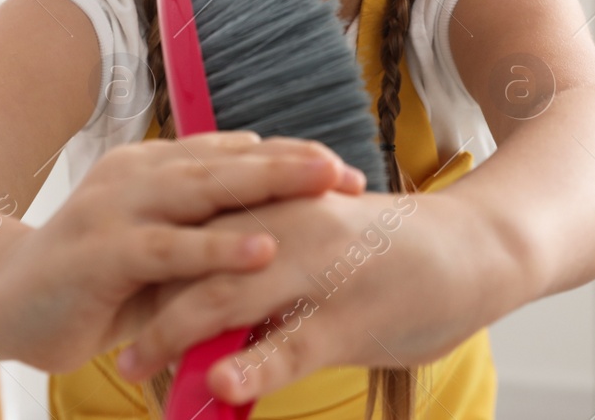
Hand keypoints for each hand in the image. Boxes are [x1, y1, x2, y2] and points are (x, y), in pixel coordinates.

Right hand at [0, 132, 366, 371]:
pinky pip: (170, 248)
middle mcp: (138, 176)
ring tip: (324, 186)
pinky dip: (219, 247)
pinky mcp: (102, 252)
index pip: (232, 155)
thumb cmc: (84, 282)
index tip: (344, 169)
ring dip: (269, 186)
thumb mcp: (151, 250)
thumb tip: (268, 225)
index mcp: (152, 169)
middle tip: (349, 171)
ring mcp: (117, 209)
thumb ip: (198, 233)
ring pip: (206, 191)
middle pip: (229, 162)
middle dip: (294, 164)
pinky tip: (263, 247)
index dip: (288, 159)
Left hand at [114, 188, 510, 403]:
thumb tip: (232, 296)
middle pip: (195, 266)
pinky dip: (250, 368)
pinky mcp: (349, 316)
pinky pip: (289, 346)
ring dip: (174, 337)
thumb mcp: (330, 239)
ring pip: (227, 301)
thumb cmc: (398, 249)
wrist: (480, 247)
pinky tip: (219, 387)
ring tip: (131, 366)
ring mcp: (318, 273)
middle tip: (114, 344)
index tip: (116, 293)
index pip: (199, 230)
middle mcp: (289, 231)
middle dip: (146, 308)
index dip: (153, 265)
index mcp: (281, 206)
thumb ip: (280, 258)